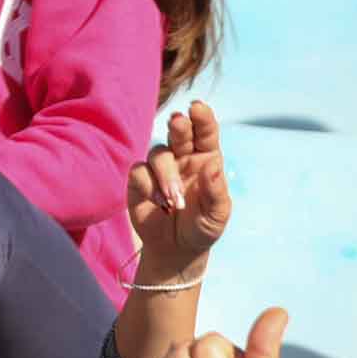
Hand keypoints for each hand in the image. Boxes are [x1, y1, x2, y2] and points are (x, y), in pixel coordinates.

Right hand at [127, 103, 231, 274]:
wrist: (177, 250)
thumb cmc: (202, 227)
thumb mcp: (217, 215)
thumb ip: (216, 191)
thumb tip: (212, 165)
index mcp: (206, 159)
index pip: (205, 132)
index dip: (202, 117)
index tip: (197, 108)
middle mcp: (182, 157)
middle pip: (179, 131)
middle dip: (179, 125)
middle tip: (179, 123)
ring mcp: (160, 168)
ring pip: (158, 153)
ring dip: (166, 175)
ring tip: (175, 201)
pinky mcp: (139, 181)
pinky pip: (139, 172)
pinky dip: (149, 187)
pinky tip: (160, 204)